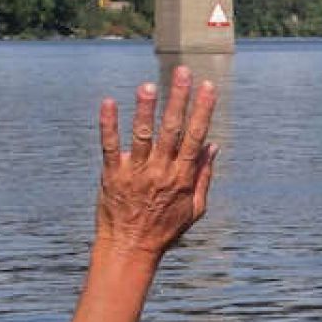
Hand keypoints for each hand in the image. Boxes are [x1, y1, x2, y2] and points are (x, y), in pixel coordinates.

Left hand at [94, 65, 219, 261]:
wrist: (130, 249)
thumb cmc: (165, 230)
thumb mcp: (195, 208)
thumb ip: (204, 176)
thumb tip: (213, 145)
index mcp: (182, 178)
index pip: (195, 137)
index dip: (202, 110)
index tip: (208, 87)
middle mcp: (160, 172)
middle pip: (172, 130)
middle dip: (178, 99)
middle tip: (182, 72)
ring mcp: (135, 173)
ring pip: (142, 136)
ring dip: (145, 109)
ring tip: (148, 85)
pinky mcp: (111, 176)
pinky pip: (109, 146)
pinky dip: (108, 125)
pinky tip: (108, 103)